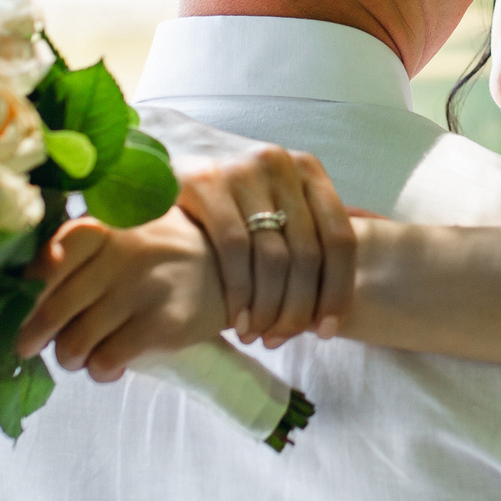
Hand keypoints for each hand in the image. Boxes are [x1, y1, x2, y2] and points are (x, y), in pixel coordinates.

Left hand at [15, 209, 227, 380]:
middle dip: (33, 335)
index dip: (28, 288)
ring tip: (80, 355)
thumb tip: (28, 279)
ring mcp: (142, 290)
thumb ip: (85, 243)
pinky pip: (107, 360)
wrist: (237, 268)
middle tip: (29, 345)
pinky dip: (101, 370)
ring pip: (75, 343)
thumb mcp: (130, 228)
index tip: (22, 303)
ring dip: (70, 357)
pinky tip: (109, 365)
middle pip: (53, 308)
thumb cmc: (170, 251)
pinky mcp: (162, 325)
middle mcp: (121, 255)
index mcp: (109, 227)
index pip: (50, 258)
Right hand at [170, 145, 355, 346]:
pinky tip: (236, 319)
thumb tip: (330, 308)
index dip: (338, 290)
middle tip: (282, 339)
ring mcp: (243, 170)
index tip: (327, 330)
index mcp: (308, 170)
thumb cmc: (228, 197)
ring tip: (259, 335)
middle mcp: (280, 164)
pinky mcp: (205, 182)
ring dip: (269, 308)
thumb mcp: (272, 202)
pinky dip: (240, 292)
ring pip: (274, 257)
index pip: (340, 238)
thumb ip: (302, 236)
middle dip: (299, 308)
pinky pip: (234, 250)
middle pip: (308, 253)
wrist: (160, 161)